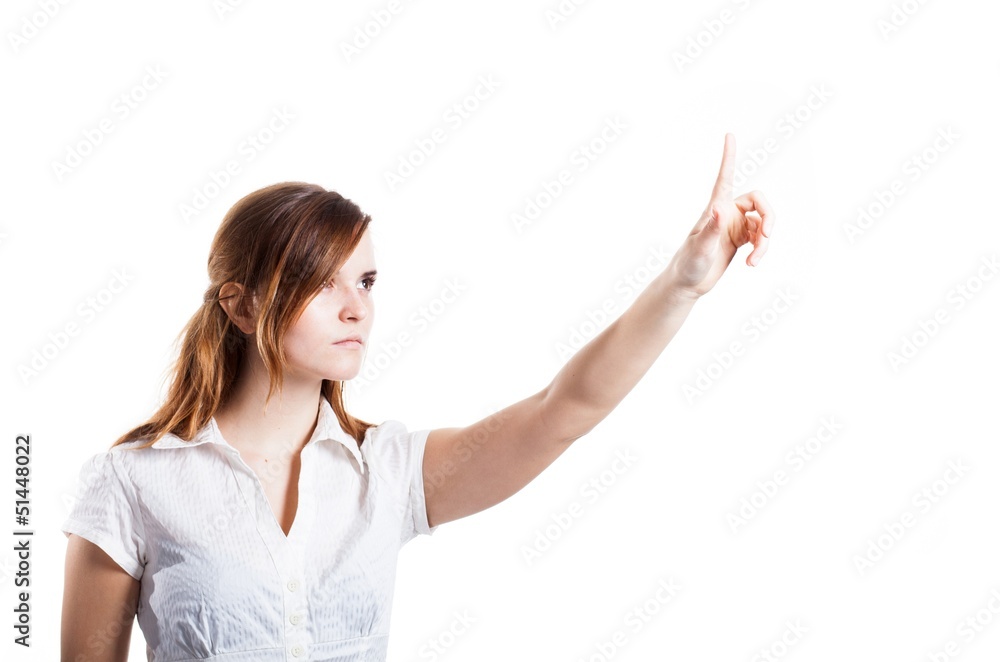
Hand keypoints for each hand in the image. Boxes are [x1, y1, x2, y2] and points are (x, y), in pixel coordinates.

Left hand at [665, 133, 774, 298]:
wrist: (688, 283)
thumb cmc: (688, 264)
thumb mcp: (700, 248)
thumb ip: (711, 229)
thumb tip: (719, 209)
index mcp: (715, 208)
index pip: (725, 178)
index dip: (729, 157)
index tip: (729, 135)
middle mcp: (727, 212)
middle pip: (759, 201)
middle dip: (769, 217)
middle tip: (768, 235)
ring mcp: (735, 225)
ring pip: (763, 223)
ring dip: (764, 241)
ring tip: (754, 260)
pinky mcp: (740, 239)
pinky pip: (761, 237)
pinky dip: (761, 249)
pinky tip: (752, 263)